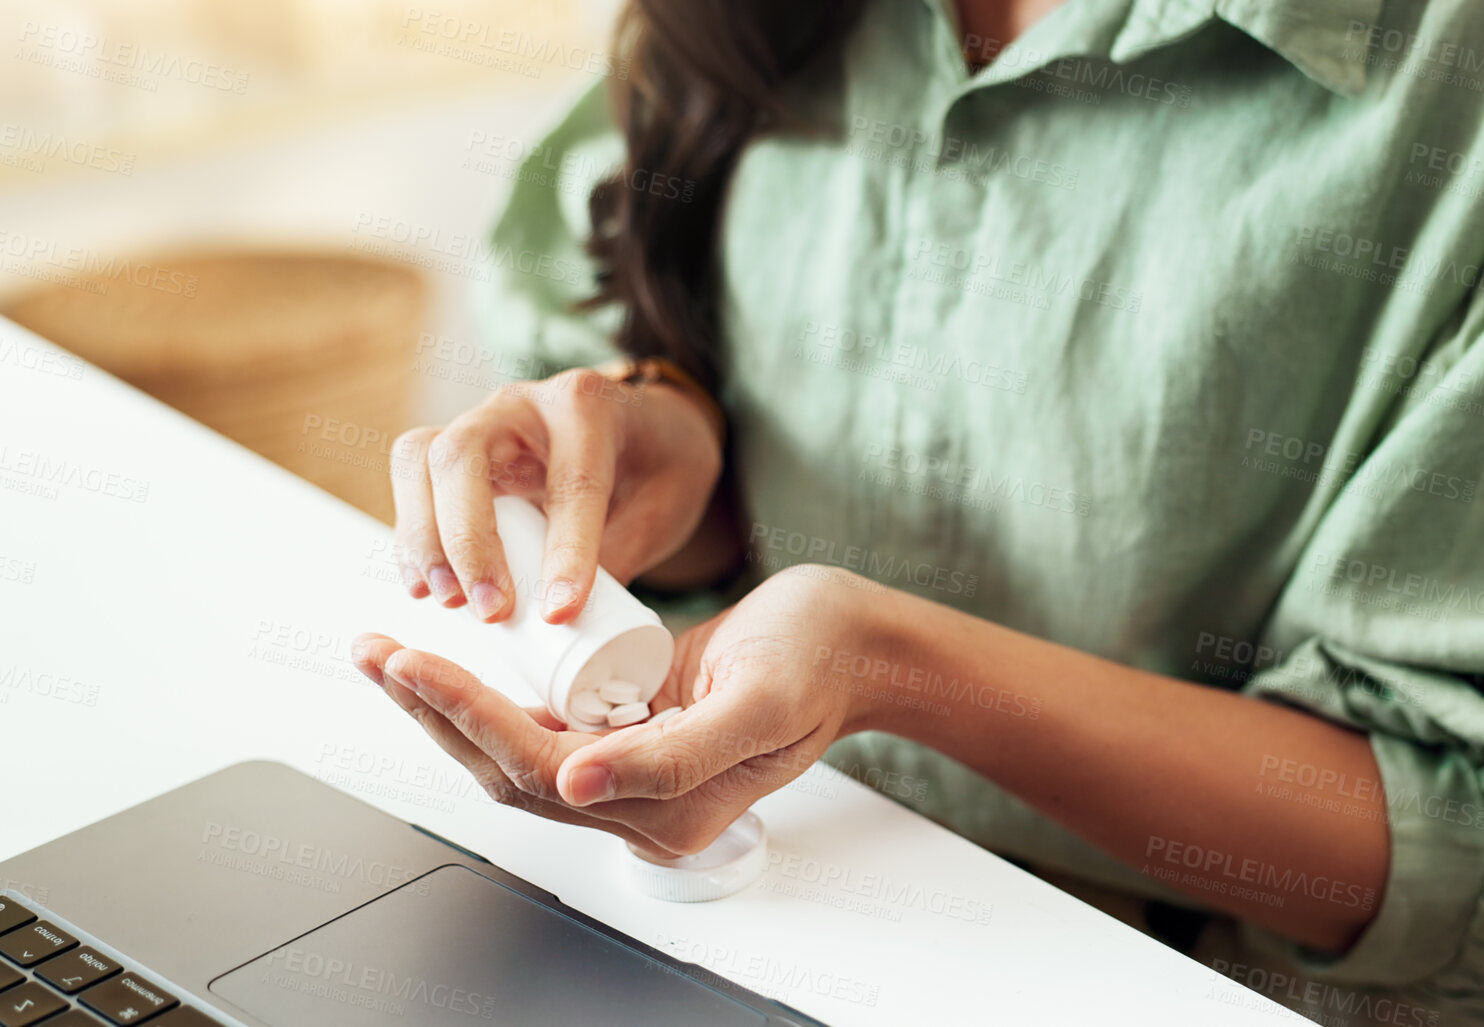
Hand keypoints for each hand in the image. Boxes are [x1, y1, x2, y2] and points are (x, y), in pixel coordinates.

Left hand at [351, 565, 894, 855]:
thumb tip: (577, 784)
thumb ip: (675, 753)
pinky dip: (487, 693)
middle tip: (375, 648)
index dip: (466, 718)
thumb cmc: (818, 660)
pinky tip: (452, 657)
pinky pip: (541, 725)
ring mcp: (632, 772)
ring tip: (390, 651)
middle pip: (506, 770)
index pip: (536, 772)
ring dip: (447, 705)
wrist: (857, 643)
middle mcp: (642, 805)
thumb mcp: (758, 700)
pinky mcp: (628, 736)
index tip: (413, 661)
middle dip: (433, 711)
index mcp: (670, 811)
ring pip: (513, 752)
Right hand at [389, 366, 720, 623]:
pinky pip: (415, 479)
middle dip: (468, 539)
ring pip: (422, 458)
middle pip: (464, 453)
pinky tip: (426, 586)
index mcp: (588, 406)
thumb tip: (565, 620)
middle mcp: (524, 402)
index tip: (558, 612)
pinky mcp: (457, 450)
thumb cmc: (660, 464)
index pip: (570, 480)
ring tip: (448, 601)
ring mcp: (482, 421)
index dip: (564, 551)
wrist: (649, 427)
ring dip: (425, 536)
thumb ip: (620, 552)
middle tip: (489, 609)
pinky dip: (413, 536)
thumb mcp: (667, 504)